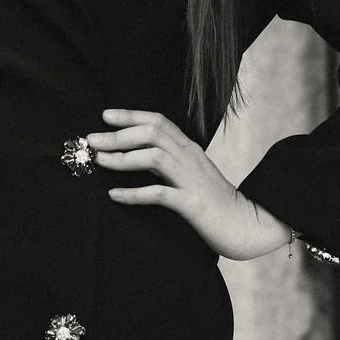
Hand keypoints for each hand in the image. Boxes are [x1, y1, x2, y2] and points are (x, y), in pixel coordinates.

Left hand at [87, 108, 292, 260]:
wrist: (248, 224)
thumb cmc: (214, 201)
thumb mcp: (192, 174)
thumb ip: (170, 162)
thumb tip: (138, 155)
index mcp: (189, 149)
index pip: (159, 121)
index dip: (131, 115)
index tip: (105, 116)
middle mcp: (190, 158)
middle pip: (152, 134)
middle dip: (118, 135)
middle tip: (92, 140)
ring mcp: (192, 180)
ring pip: (154, 157)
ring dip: (123, 158)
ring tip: (100, 161)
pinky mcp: (193, 204)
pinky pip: (160, 194)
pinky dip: (134, 193)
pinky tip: (115, 195)